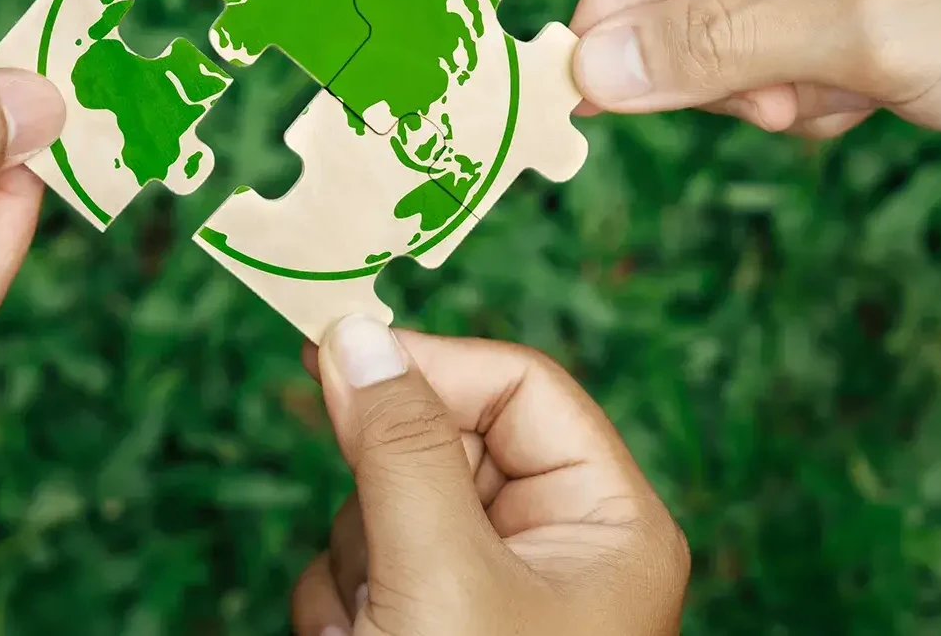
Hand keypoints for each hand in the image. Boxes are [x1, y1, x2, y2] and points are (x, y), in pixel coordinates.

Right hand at [293, 318, 687, 635]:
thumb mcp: (441, 571)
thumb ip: (401, 446)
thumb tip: (355, 335)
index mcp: (608, 525)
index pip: (519, 387)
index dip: (431, 364)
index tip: (332, 349)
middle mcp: (554, 549)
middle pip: (441, 441)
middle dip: (382, 496)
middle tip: (380, 559)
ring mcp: (486, 590)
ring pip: (385, 503)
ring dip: (357, 564)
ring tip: (373, 629)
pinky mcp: (424, 622)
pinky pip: (359, 563)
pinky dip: (341, 606)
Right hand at [569, 0, 940, 167]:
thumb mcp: (862, 33)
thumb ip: (716, 49)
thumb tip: (590, 71)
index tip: (590, 81)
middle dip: (714, 51)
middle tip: (754, 110)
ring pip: (724, 13)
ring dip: (758, 80)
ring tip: (826, 103)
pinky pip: (768, 39)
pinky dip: (794, 86)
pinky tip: (856, 101)